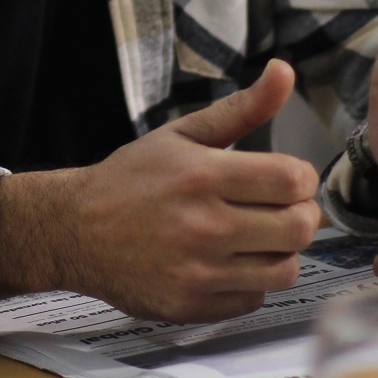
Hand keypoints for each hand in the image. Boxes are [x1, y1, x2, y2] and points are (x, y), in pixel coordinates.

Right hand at [0, 60, 321, 321]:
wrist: (75, 229)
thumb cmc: (131, 179)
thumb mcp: (182, 134)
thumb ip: (242, 107)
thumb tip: (284, 71)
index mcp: (202, 175)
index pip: (292, 180)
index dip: (303, 179)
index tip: (290, 180)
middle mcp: (203, 226)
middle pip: (298, 228)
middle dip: (300, 216)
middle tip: (282, 210)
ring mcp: (198, 271)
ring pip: (285, 270)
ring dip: (280, 253)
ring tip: (257, 238)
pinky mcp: (192, 306)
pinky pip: (254, 300)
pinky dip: (250, 284)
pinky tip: (228, 264)